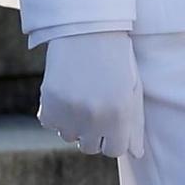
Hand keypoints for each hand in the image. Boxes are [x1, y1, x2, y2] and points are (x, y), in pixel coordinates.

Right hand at [39, 30, 145, 157]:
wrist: (87, 31)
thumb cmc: (116, 60)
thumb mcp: (133, 89)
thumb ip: (135, 124)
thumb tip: (136, 153)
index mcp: (120, 114)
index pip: (114, 150)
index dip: (112, 137)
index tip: (111, 122)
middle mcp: (95, 118)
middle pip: (89, 147)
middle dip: (93, 132)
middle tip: (96, 105)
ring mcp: (70, 113)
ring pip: (69, 136)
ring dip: (74, 122)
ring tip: (82, 94)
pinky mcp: (48, 106)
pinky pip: (50, 123)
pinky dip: (56, 112)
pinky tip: (66, 90)